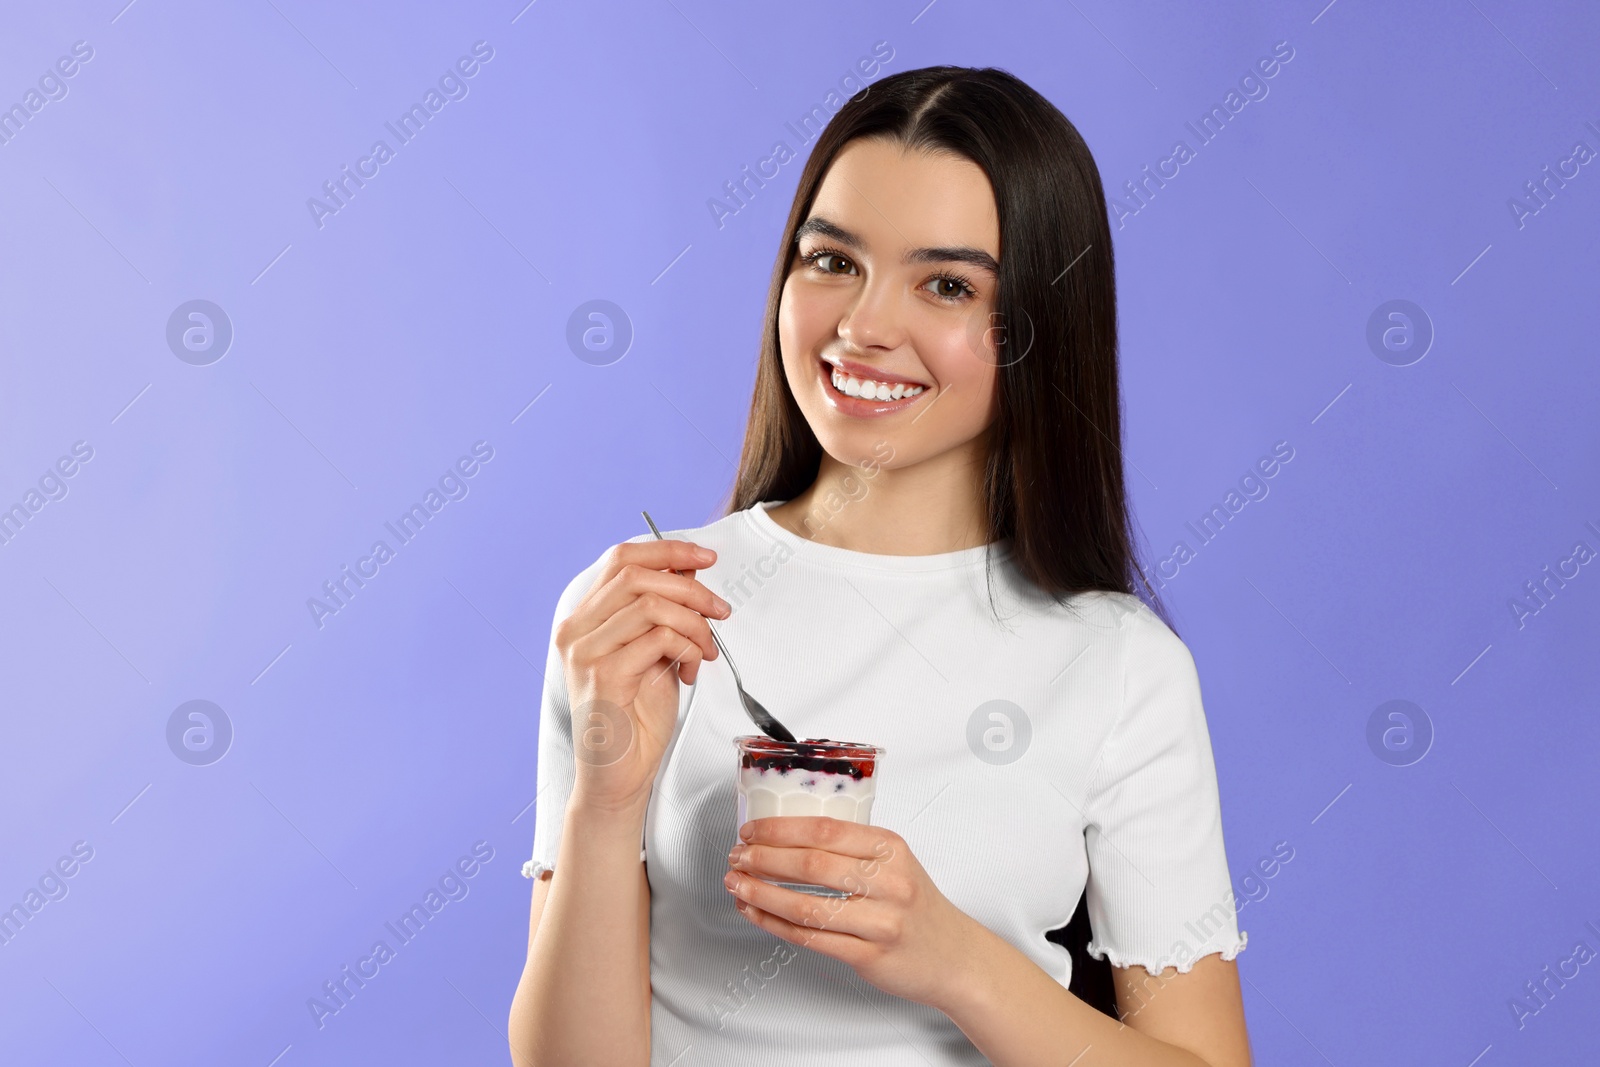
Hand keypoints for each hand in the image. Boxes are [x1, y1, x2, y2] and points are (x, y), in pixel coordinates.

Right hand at [556, 538, 729, 813]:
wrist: (619, 774)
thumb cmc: (636, 718)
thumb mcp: (656, 652)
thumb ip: (664, 612)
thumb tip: (689, 570)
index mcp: (584, 619)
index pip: (621, 559)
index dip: (667, 549)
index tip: (705, 557)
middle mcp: (576, 631)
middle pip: (637, 576)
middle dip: (691, 589)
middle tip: (720, 611)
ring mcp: (586, 653)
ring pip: (651, 606)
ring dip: (694, 622)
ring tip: (706, 649)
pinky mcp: (603, 676)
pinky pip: (658, 639)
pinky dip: (687, 648)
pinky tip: (691, 670)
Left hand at [723, 817, 982, 1009]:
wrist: (954, 957)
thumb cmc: (917, 905)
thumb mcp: (896, 862)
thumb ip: (852, 847)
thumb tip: (785, 835)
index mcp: (890, 849)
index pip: (825, 830)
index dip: (780, 829)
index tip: (751, 830)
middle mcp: (888, 883)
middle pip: (811, 865)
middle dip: (763, 859)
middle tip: (737, 857)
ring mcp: (880, 922)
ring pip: (806, 905)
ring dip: (762, 894)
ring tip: (737, 885)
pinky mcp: (869, 956)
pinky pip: (811, 938)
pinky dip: (776, 924)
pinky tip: (757, 914)